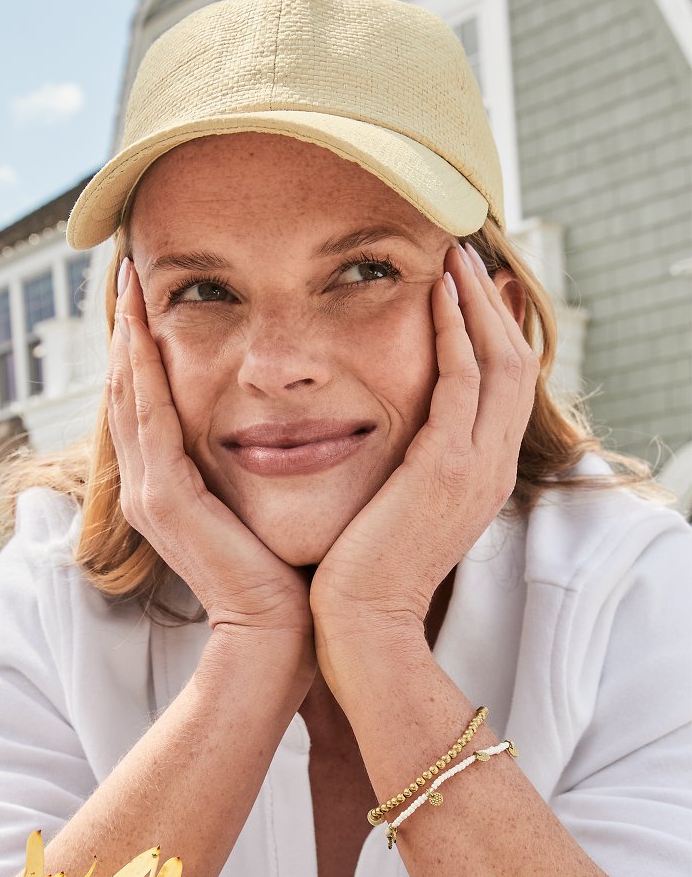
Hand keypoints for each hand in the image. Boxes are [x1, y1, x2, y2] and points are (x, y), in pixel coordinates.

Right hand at [107, 259, 313, 643]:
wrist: (278, 633)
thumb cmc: (282, 570)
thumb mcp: (262, 504)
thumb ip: (256, 465)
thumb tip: (290, 422)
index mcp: (169, 486)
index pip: (149, 403)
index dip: (143, 351)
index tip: (152, 300)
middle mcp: (147, 486)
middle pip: (128, 391)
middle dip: (127, 331)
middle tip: (130, 274)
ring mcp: (148, 493)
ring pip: (129, 396)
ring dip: (126, 338)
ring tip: (129, 285)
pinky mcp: (163, 500)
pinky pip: (148, 419)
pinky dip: (142, 373)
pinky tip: (142, 329)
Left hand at [310, 242, 539, 648]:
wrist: (362, 621)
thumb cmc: (366, 569)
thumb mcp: (402, 510)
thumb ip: (411, 470)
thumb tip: (394, 442)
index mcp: (483, 475)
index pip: (504, 388)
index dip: (493, 333)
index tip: (470, 291)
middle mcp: (493, 465)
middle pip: (514, 363)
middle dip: (491, 305)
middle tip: (465, 257)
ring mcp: (477, 465)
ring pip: (498, 360)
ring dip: (476, 302)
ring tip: (455, 256)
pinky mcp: (446, 465)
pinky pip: (461, 378)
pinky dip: (454, 330)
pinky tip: (436, 292)